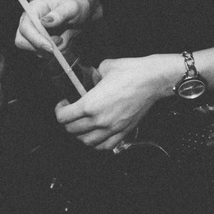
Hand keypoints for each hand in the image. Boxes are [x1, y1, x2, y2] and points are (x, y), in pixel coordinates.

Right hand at [15, 0, 92, 54]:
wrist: (80, 14)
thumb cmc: (75, 7)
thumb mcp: (72, 7)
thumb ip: (59, 14)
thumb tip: (44, 21)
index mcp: (33, 10)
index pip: (25, 28)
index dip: (35, 39)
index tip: (51, 47)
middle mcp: (29, 23)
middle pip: (23, 42)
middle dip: (42, 46)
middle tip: (61, 40)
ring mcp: (33, 35)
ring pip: (36, 51)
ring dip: (54, 48)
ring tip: (66, 35)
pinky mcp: (39, 44)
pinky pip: (46, 55)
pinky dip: (58, 51)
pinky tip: (64, 39)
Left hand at [55, 54, 179, 149]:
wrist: (153, 79)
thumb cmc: (132, 72)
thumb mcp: (105, 67)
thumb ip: (93, 74)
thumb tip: (92, 78)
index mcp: (90, 104)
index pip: (64, 117)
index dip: (59, 110)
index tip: (63, 104)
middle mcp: (99, 120)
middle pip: (72, 130)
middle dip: (68, 122)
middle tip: (71, 113)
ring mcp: (112, 129)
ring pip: (86, 142)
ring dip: (80, 134)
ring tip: (82, 125)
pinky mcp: (123, 131)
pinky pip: (104, 146)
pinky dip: (96, 144)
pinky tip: (96, 136)